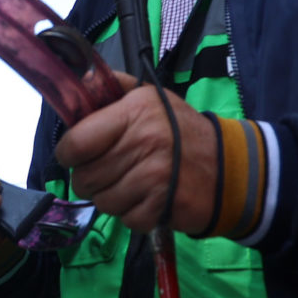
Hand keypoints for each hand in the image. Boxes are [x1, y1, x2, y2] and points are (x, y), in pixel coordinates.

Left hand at [52, 80, 218, 233]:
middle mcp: (144, 143)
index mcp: (135, 112)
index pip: (76, 142)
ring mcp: (154, 177)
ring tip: (130, 184)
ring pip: (102, 202)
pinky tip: (147, 199)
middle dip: (90, 179)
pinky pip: (125, 219)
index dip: (68, 153)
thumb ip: (114, 87)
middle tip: (107, 171)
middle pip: (84, 178)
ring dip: (111, 198)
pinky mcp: (163, 206)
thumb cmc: (181, 131)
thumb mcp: (151, 97)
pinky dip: (133, 214)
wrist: (229, 166)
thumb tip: (82, 79)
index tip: (75, 154)